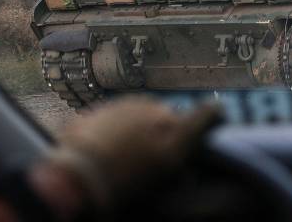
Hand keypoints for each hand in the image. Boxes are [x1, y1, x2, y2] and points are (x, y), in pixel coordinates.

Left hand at [44, 97, 221, 209]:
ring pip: (142, 114)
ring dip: (140, 127)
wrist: (75, 176)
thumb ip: (181, 163)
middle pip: (170, 117)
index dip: (214, 117)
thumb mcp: (163, 178)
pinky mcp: (101, 108)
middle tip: (154, 155)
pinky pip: (116, 116)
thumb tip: (187, 165)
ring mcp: (127, 105)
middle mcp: (157, 111)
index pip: (209, 113)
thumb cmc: (126, 185)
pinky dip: (116, 128)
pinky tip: (104, 149)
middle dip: (166, 132)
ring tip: (125, 154)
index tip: (215, 122)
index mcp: (177, 131)